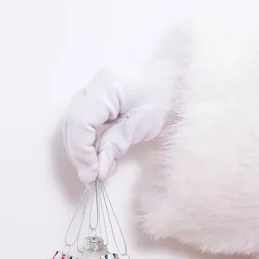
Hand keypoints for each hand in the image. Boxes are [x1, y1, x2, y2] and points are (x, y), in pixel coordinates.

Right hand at [62, 61, 176, 183]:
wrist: (185, 82)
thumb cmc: (170, 99)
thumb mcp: (144, 126)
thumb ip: (116, 146)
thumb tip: (96, 171)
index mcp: (107, 86)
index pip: (80, 121)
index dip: (81, 150)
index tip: (92, 173)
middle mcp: (97, 83)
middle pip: (73, 121)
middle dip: (79, 152)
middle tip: (91, 176)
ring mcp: (98, 87)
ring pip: (75, 120)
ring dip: (81, 147)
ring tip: (96, 169)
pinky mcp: (103, 95)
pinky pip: (86, 118)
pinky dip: (89, 139)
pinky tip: (100, 155)